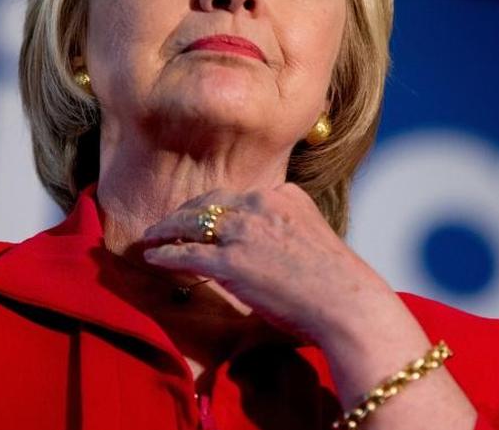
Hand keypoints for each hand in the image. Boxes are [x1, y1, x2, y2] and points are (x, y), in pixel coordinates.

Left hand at [138, 183, 398, 345]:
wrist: (347, 303)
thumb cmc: (337, 283)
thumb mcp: (313, 236)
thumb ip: (287, 231)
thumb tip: (267, 247)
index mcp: (284, 195)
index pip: (237, 196)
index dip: (214, 206)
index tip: (201, 214)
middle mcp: (261, 205)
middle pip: (210, 202)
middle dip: (185, 212)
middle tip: (167, 222)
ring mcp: (244, 232)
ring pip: (192, 223)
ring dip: (167, 229)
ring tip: (152, 236)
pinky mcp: (230, 262)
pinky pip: (186, 254)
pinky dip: (165, 254)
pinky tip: (152, 257)